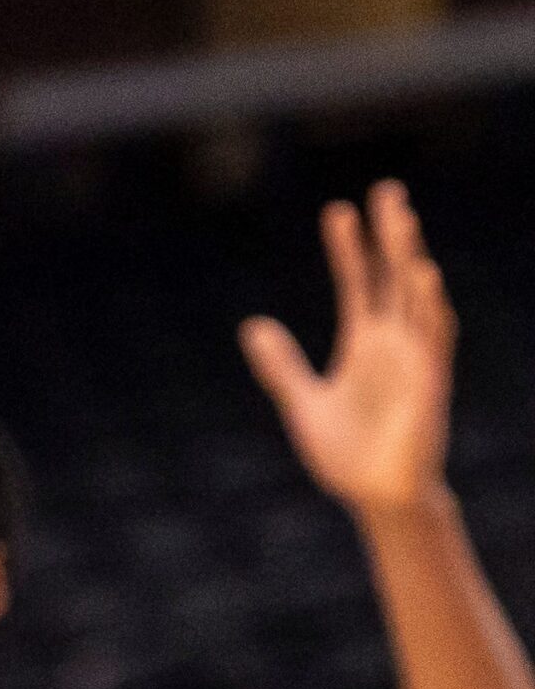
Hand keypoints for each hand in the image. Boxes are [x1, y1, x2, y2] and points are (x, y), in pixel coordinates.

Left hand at [242, 181, 456, 519]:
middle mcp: (394, 345)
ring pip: (417, 299)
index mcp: (364, 346)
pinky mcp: (429, 385)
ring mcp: (415, 362)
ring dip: (411, 260)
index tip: (338, 210)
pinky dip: (431, 308)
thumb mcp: (301, 400)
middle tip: (387, 190)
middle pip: (394, 278)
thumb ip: (280, 365)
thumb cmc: (346, 454)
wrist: (375, 497)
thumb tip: (253, 325)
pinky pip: (434, 340)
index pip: (359, 284)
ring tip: (403, 220)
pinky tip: (426, 276)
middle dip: (391, 236)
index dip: (348, 249)